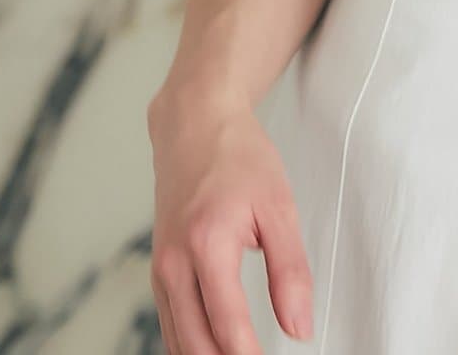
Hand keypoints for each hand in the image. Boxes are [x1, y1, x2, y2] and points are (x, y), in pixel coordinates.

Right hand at [147, 86, 312, 352]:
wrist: (195, 125)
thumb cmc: (238, 157)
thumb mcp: (278, 206)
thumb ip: (290, 271)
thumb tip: (299, 328)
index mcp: (207, 243)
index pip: (228, 325)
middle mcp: (173, 263)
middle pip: (196, 344)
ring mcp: (160, 270)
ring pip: (178, 341)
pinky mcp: (158, 272)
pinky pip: (170, 324)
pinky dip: (191, 345)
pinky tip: (217, 349)